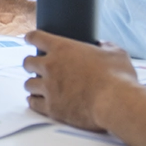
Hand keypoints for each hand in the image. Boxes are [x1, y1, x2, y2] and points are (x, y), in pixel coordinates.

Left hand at [22, 30, 138, 131]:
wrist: (115, 103)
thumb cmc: (117, 77)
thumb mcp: (116, 54)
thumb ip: (106, 47)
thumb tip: (103, 45)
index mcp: (62, 48)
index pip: (36, 38)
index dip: (31, 38)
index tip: (29, 39)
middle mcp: (51, 66)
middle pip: (27, 62)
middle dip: (31, 64)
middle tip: (35, 67)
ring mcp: (49, 88)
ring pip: (28, 84)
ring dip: (33, 84)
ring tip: (37, 86)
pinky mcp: (51, 108)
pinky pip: (33, 103)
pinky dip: (34, 101)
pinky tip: (36, 101)